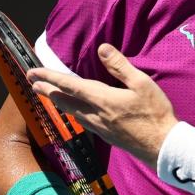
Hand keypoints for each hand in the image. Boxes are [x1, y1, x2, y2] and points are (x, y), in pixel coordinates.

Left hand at [26, 44, 178, 165]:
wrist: (162, 145)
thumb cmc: (155, 113)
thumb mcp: (142, 84)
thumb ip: (120, 66)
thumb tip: (102, 49)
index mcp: (102, 99)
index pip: (69, 85)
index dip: (49, 77)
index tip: (32, 72)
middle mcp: (95, 114)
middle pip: (64, 101)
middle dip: (47, 90)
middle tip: (33, 83)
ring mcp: (99, 127)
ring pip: (71, 112)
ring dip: (58, 102)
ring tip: (49, 95)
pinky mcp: (105, 135)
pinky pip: (82, 121)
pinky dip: (72, 112)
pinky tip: (74, 112)